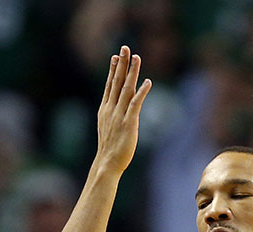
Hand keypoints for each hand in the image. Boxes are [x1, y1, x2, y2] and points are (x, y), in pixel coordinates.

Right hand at [95, 45, 151, 174]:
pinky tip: (147, 82)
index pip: (109, 85)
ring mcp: (119, 115)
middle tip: (125, 47)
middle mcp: (111, 108)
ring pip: (126, 88)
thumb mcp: (108, 128)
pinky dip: (141, 92)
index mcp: (105, 109)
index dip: (113, 69)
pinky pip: (135, 104)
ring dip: (132, 72)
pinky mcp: (128, 123)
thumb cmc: (109, 149)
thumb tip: (116, 112)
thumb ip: (112, 117)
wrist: (107, 163)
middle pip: (117, 81)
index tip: (116, 56)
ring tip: (136, 57)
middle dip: (121, 64)